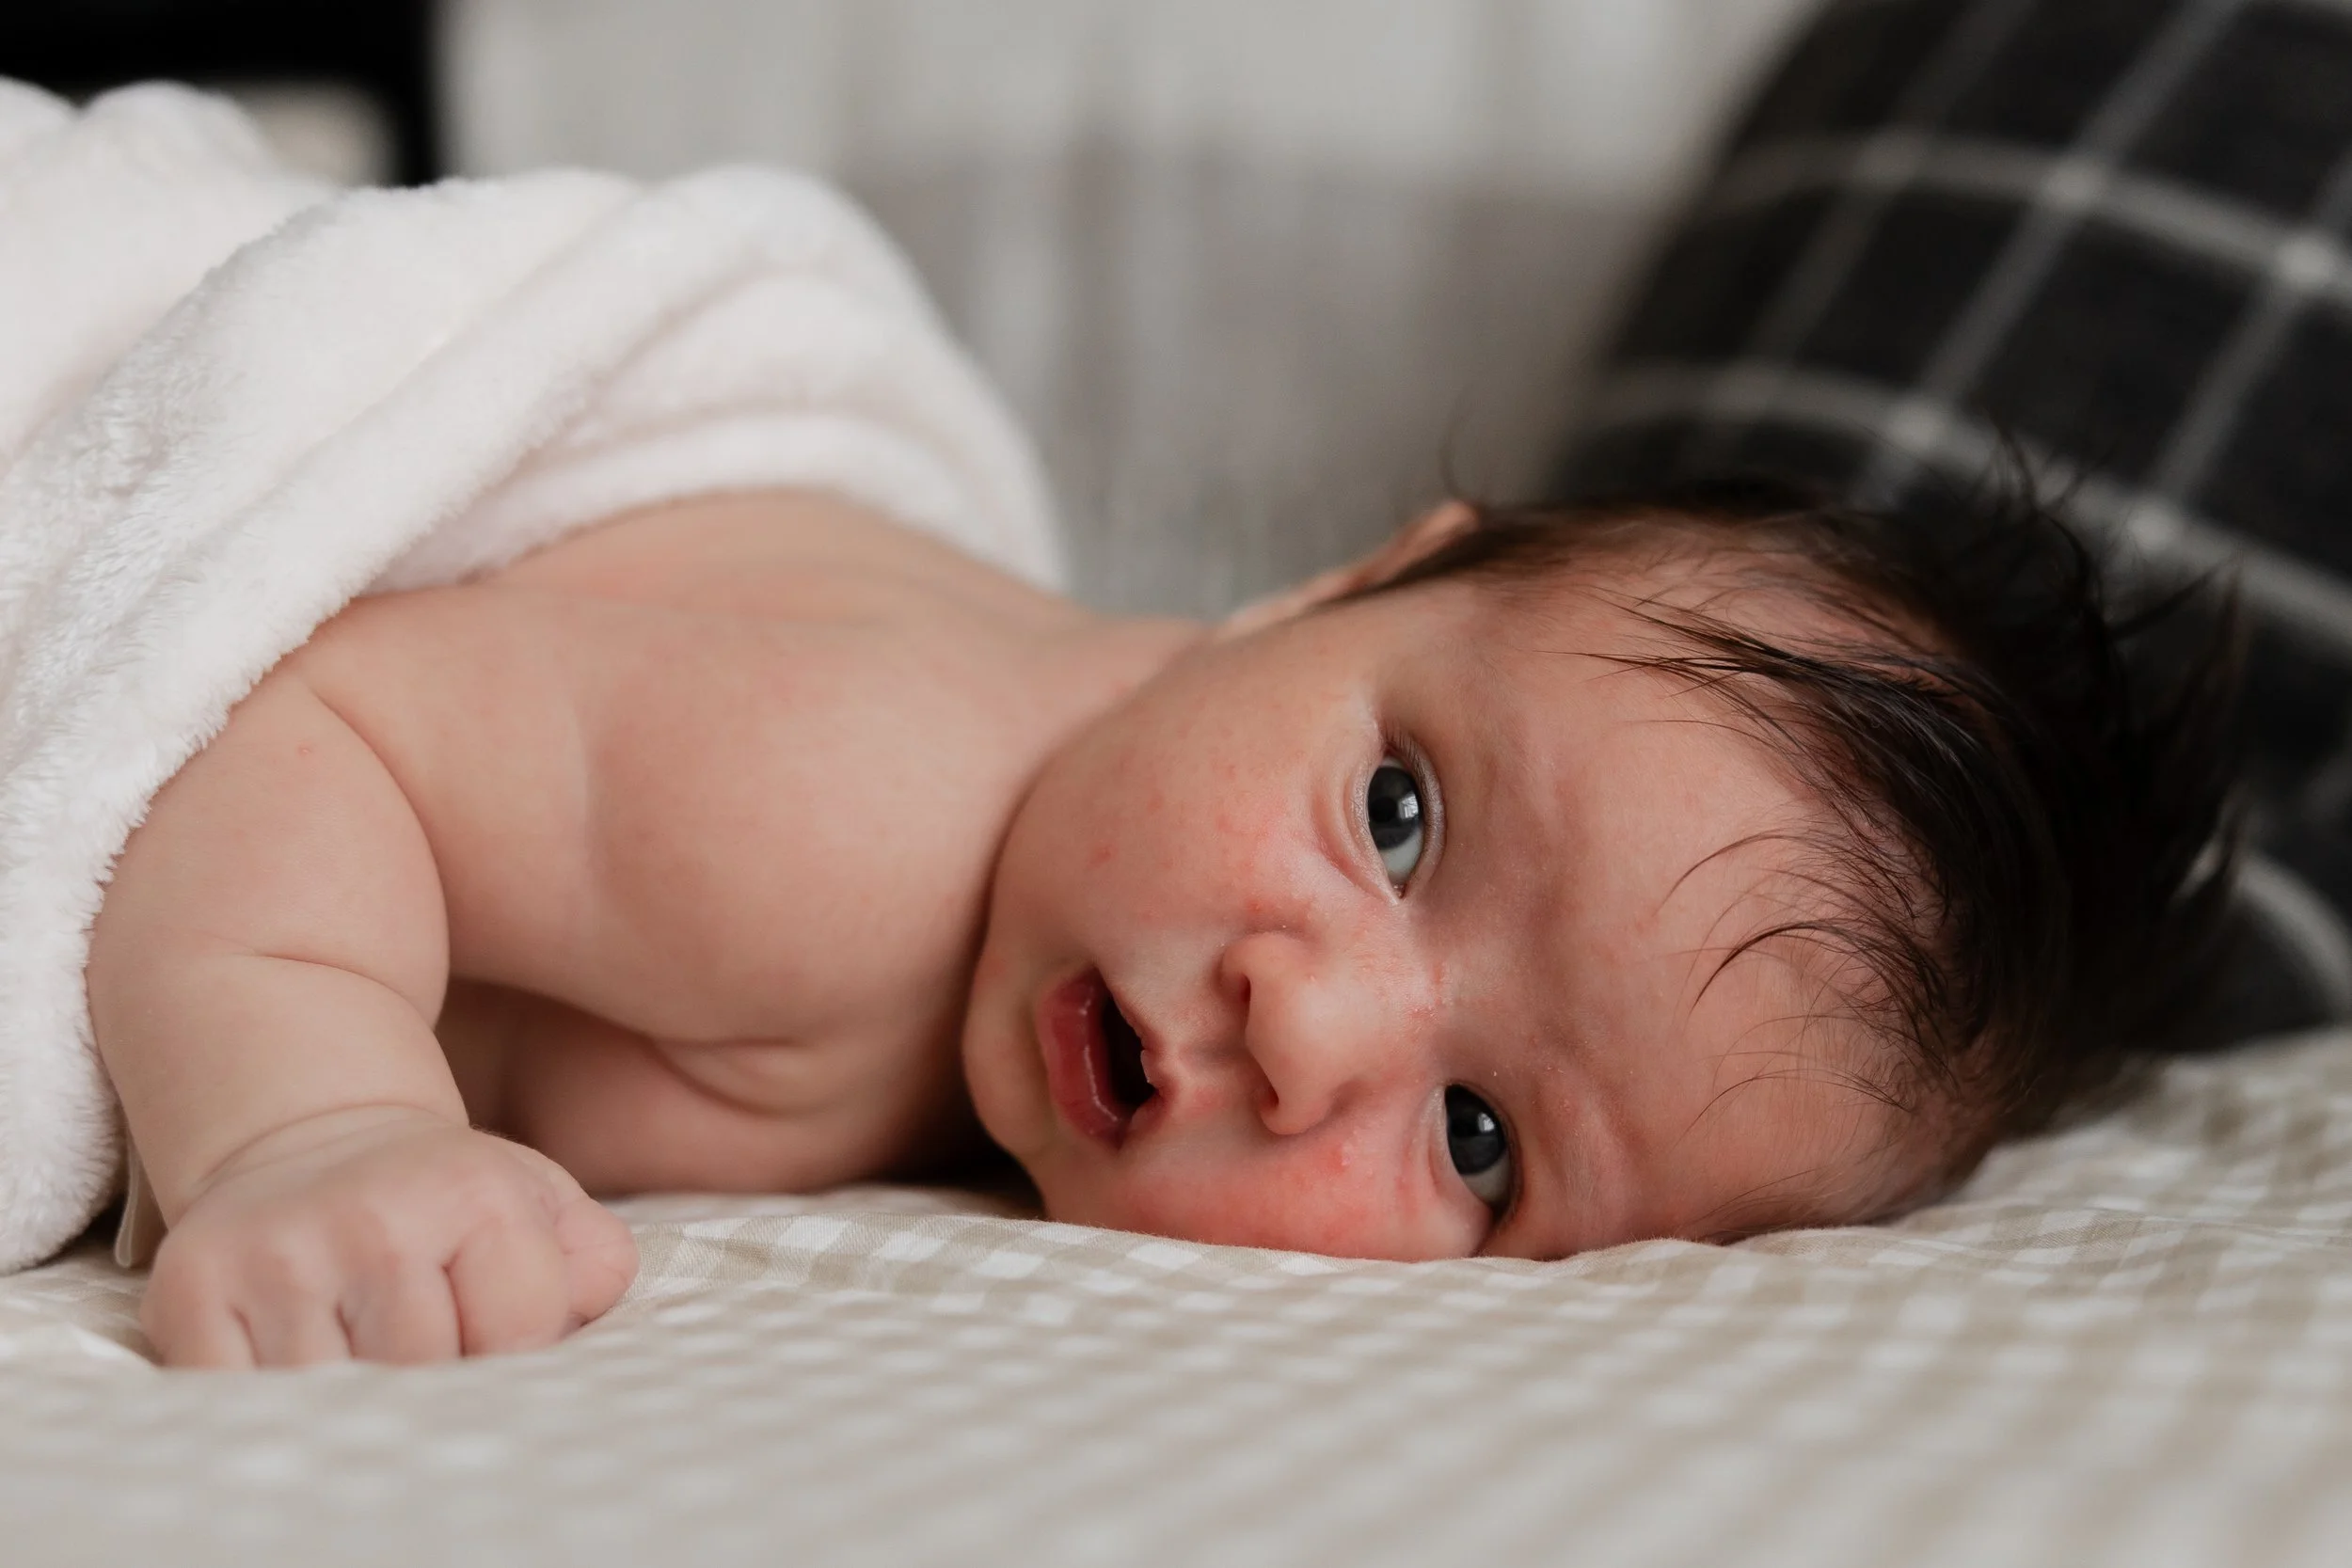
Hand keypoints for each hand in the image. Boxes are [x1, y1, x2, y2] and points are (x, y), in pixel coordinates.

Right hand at [142, 1108, 638, 1367]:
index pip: (519, 1334)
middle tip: (428, 1354)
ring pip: (338, 1400)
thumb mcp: (540, 1204)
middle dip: (440, 1385)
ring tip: (368, 1363)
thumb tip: (584, 1311)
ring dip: (357, 1403)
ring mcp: (276, 1256)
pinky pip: (242, 1401)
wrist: (309, 1140)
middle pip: (428, 1375)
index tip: (489, 1329)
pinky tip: (301, 1373)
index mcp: (471, 1190)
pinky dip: (275, 1409)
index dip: (513, 1352)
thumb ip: (591, 1263)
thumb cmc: (444, 1197)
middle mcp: (371, 1217)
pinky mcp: (191, 1293)